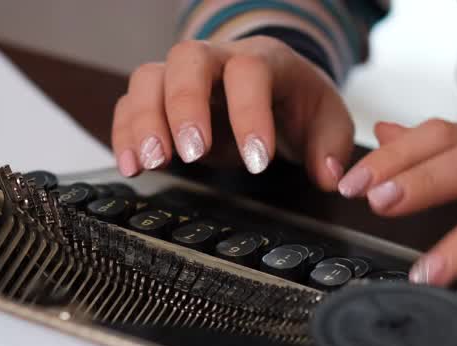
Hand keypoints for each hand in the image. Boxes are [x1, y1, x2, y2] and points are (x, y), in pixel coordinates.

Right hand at [111, 37, 354, 189]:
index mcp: (264, 59)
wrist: (274, 89)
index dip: (250, 113)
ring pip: (149, 78)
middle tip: (190, 153)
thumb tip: (328, 175)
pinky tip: (131, 166)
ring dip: (145, 120)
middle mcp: (217, 59)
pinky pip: (129, 104)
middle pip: (188, 60)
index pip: (250, 71)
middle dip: (185, 105)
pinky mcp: (159, 99)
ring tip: (153, 162)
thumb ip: (331, 147)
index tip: (257, 160)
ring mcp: (182, 77)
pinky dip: (124, 134)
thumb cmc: (297, 103)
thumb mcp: (328, 121)